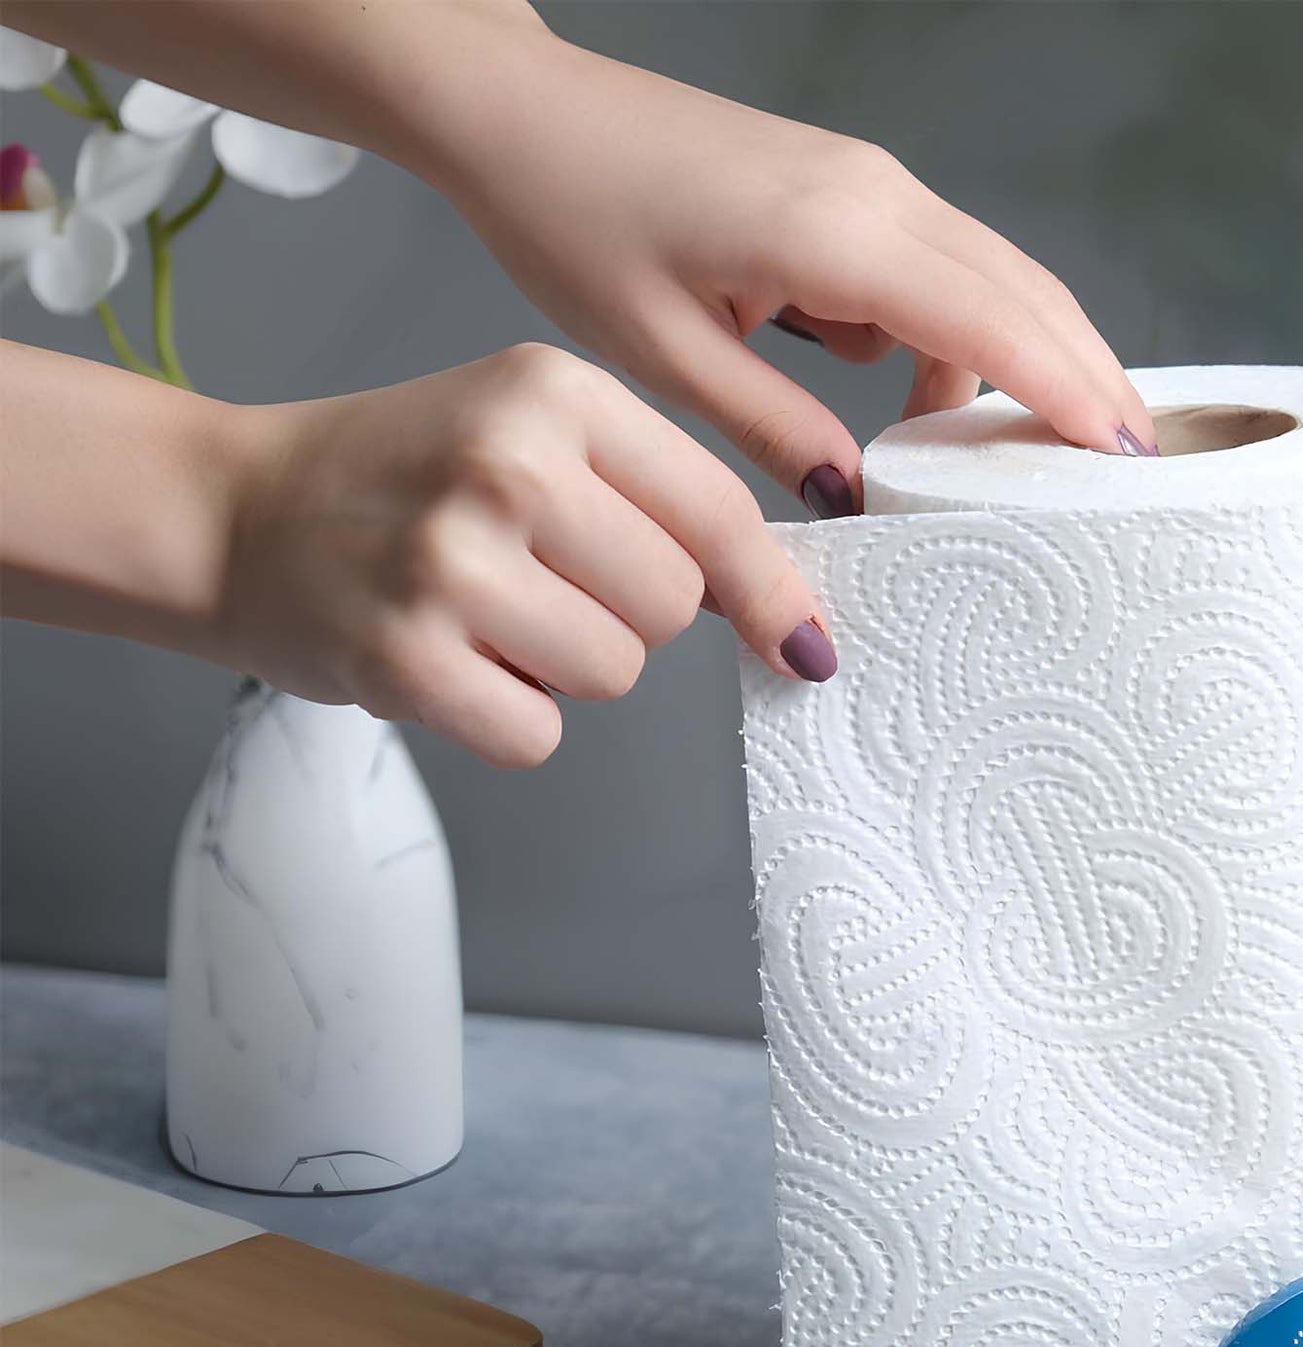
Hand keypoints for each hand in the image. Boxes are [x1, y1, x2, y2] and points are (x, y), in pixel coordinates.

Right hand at [219, 343, 834, 764]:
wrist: (237, 514)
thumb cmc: (406, 478)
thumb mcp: (530, 431)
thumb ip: (656, 496)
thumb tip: (787, 610)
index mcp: (550, 393)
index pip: (715, 515)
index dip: (771, 592)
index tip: (802, 641)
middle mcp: (503, 465)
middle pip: (671, 606)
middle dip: (626, 618)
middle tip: (542, 586)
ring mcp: (449, 562)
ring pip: (615, 674)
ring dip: (565, 670)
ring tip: (489, 618)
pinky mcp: (405, 658)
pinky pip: (539, 736)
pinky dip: (508, 719)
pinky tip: (454, 663)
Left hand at [418, 24, 1158, 512]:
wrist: (523, 116)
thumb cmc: (575, 222)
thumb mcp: (666, 355)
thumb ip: (774, 428)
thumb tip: (853, 493)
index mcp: (834, 235)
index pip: (989, 321)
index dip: (1065, 393)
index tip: (1122, 458)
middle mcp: (874, 195)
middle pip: (1023, 290)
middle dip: (1083, 378)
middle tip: (1130, 466)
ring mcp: (868, 183)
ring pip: (993, 278)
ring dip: (1026, 362)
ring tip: (1037, 458)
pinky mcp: (849, 191)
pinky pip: (939, 271)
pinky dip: (959, 339)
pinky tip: (931, 407)